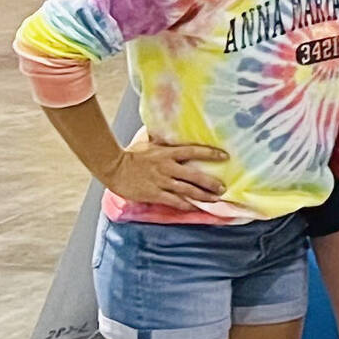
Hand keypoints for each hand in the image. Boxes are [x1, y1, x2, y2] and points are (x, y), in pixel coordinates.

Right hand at [102, 138, 227, 209]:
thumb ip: (165, 143)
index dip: (210, 153)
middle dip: (211, 182)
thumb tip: (174, 132)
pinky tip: (195, 207)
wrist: (113, 167)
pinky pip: (174, 201)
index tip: (225, 156)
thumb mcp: (150, 144)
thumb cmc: (132, 155)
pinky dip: (186, 205)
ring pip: (187, 190)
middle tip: (223, 187)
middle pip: (195, 175)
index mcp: (167, 153)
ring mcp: (161, 182)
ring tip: (215, 199)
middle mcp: (167, 167)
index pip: (194, 151)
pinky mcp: (154, 194)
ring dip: (203, 195)